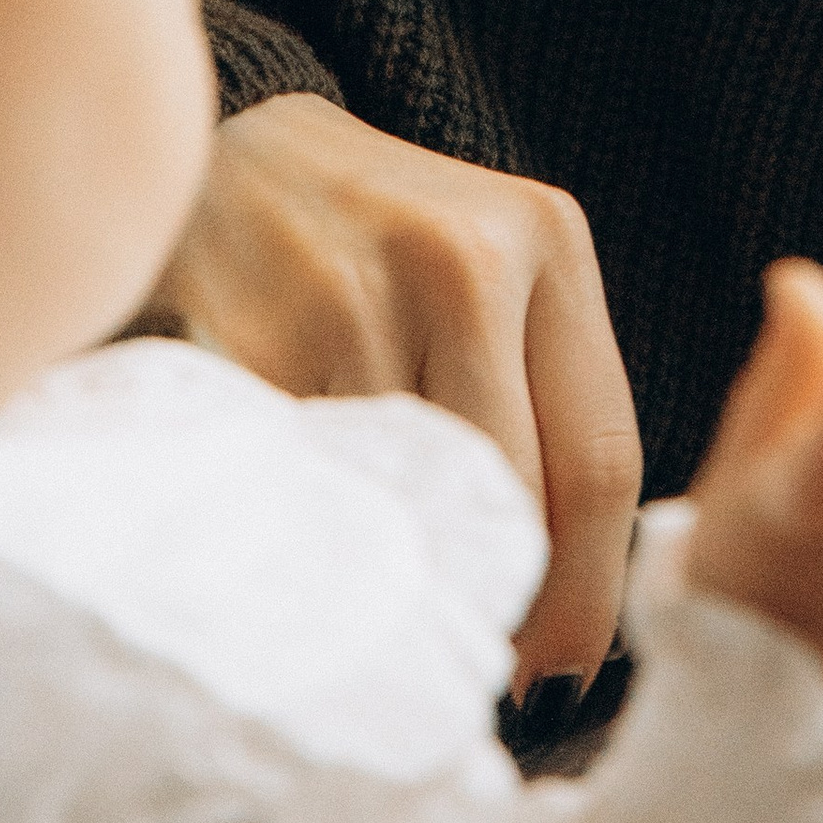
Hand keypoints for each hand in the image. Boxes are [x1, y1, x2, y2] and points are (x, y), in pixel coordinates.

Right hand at [150, 92, 641, 692]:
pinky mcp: (255, 336)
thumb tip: (562, 616)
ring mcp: (354, 295)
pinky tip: (313, 549)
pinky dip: (321, 540)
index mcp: (547, 238)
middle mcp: (465, 258)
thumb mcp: (485, 269)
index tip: (560, 669)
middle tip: (475, 669)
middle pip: (516, 496)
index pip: (603, 457)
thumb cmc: (371, 238)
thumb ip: (536, 395)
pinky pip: (313, 490)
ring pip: (414, 503)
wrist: (220, 152)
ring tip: (395, 613)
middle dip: (504, 606)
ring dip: (408, 583)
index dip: (587, 591)